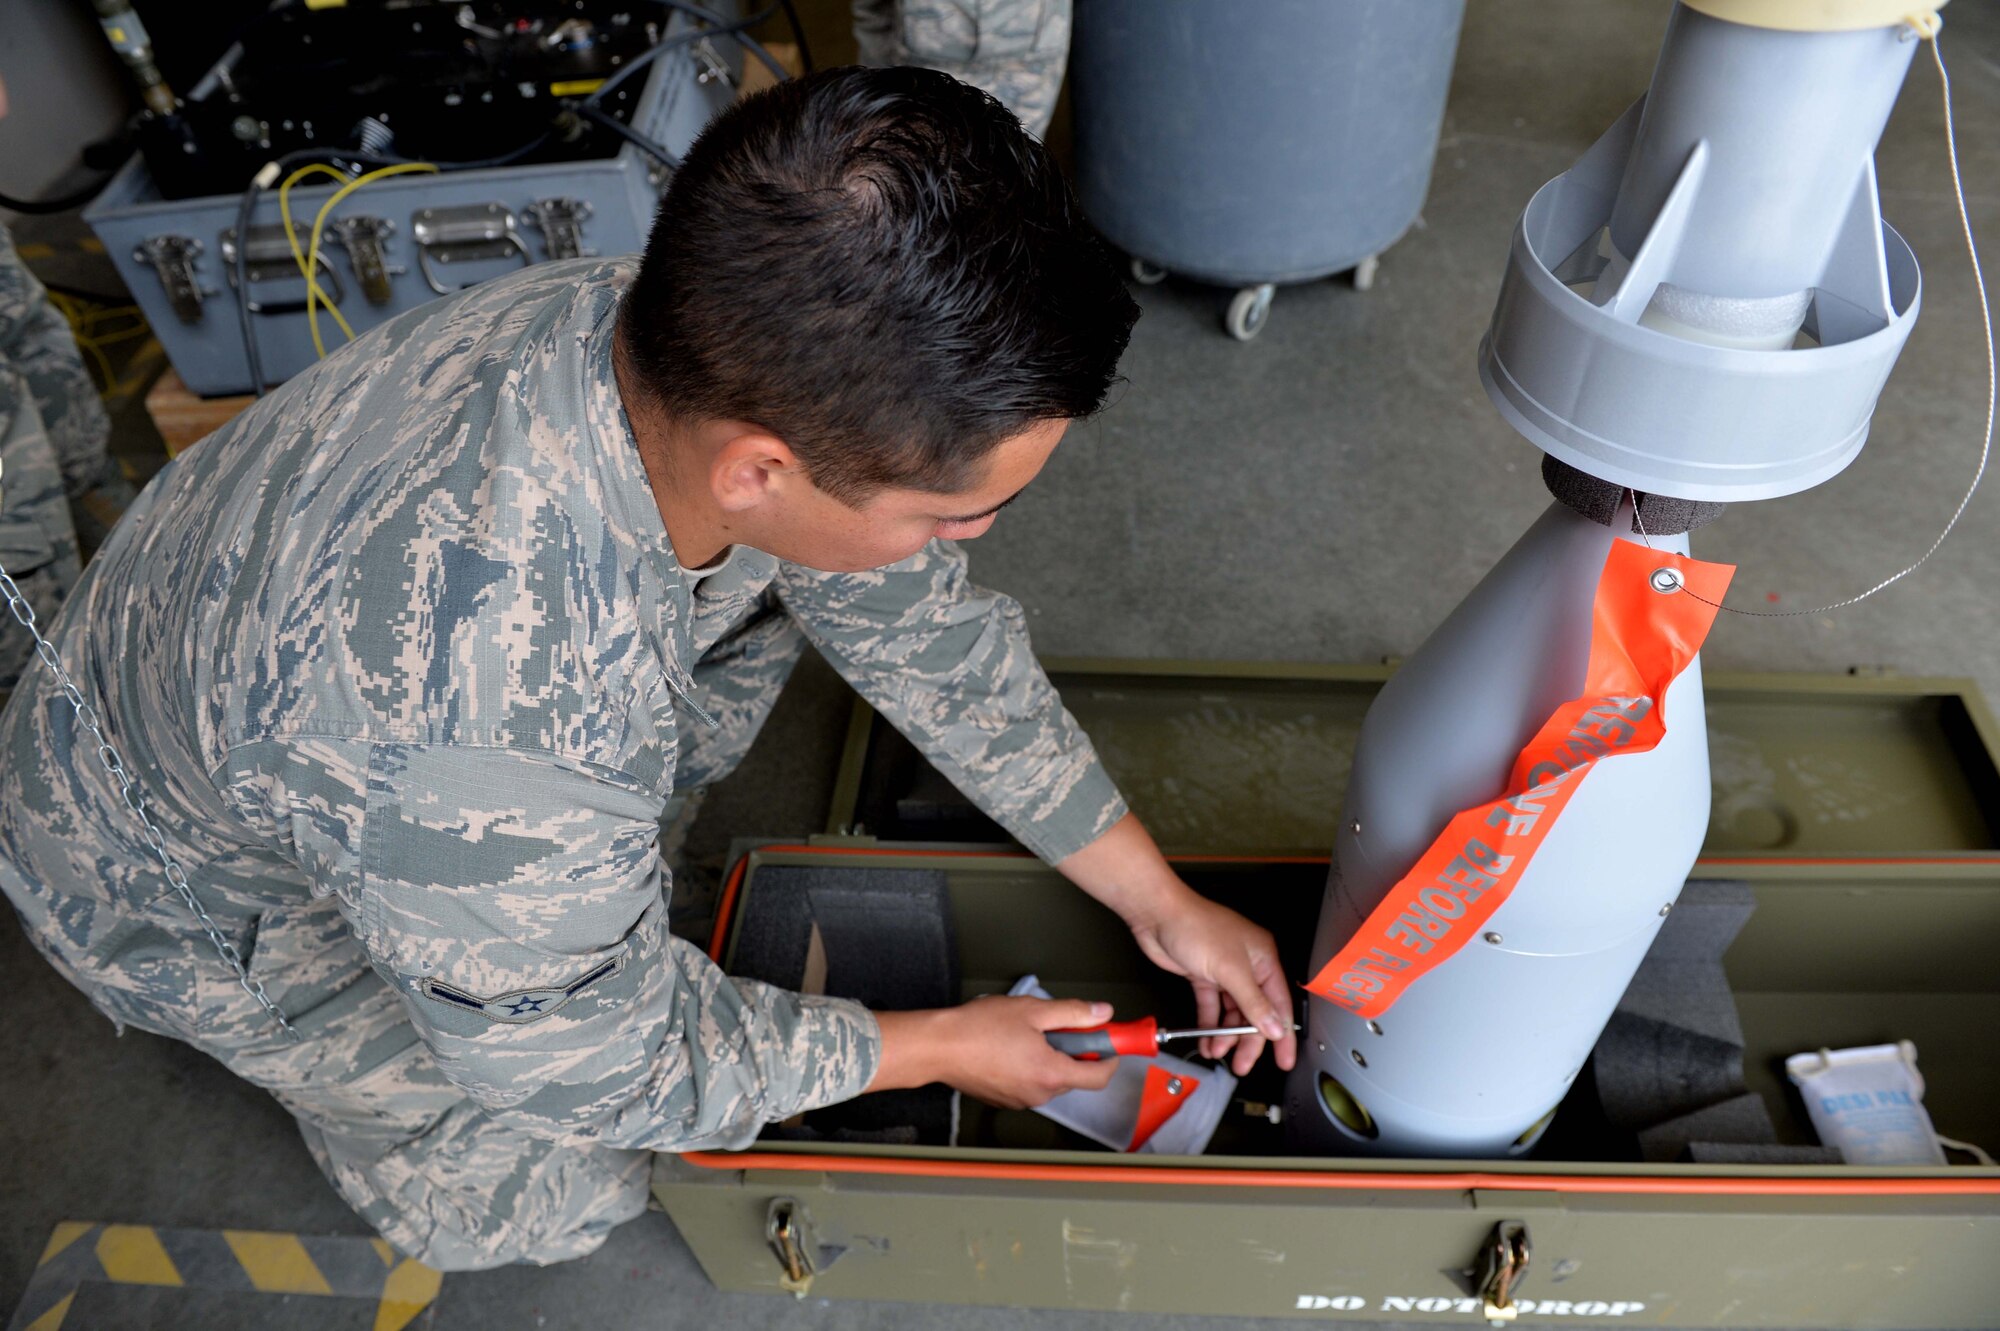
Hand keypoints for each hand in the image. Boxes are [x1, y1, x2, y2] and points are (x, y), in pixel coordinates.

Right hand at [868, 996, 1120, 1108]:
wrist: (938, 1047)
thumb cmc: (979, 1028)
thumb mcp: (1033, 1011)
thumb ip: (1073, 1013)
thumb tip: (1102, 1013)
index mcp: (1051, 1074)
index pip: (1099, 1077)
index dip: (1109, 1056)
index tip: (1111, 1041)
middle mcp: (1039, 1094)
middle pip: (1074, 1076)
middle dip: (1074, 1052)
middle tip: (1061, 1026)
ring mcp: (1020, 1100)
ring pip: (1050, 1079)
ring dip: (1050, 1059)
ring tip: (1028, 1033)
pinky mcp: (1004, 1100)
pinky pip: (1029, 1083)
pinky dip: (1030, 1067)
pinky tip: (1011, 1046)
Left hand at [1056, 814, 1297, 1077]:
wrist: (1157, 916)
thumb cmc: (1196, 927)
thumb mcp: (1230, 969)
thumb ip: (1253, 1002)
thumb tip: (1275, 1028)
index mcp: (1263, 959)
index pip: (1279, 1004)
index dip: (1282, 1034)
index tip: (1284, 1059)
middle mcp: (1247, 967)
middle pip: (1255, 1013)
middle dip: (1248, 1040)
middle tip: (1242, 1064)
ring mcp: (1224, 973)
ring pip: (1232, 1013)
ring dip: (1225, 1035)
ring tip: (1217, 1052)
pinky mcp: (1204, 977)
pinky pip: (1212, 1008)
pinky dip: (1209, 1025)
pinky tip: (1206, 1041)